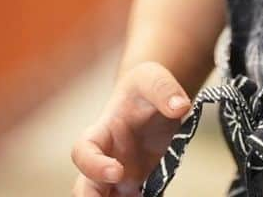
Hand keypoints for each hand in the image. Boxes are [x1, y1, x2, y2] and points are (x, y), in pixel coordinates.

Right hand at [70, 61, 191, 195]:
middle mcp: (106, 160)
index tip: (117, 171)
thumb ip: (163, 89)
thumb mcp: (153, 77)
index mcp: (103, 132)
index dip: (93, 165)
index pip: (83, 151)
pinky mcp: (139, 190)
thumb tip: (179, 107)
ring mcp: (121, 179)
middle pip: (85, 188)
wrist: (154, 102)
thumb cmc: (145, 89)